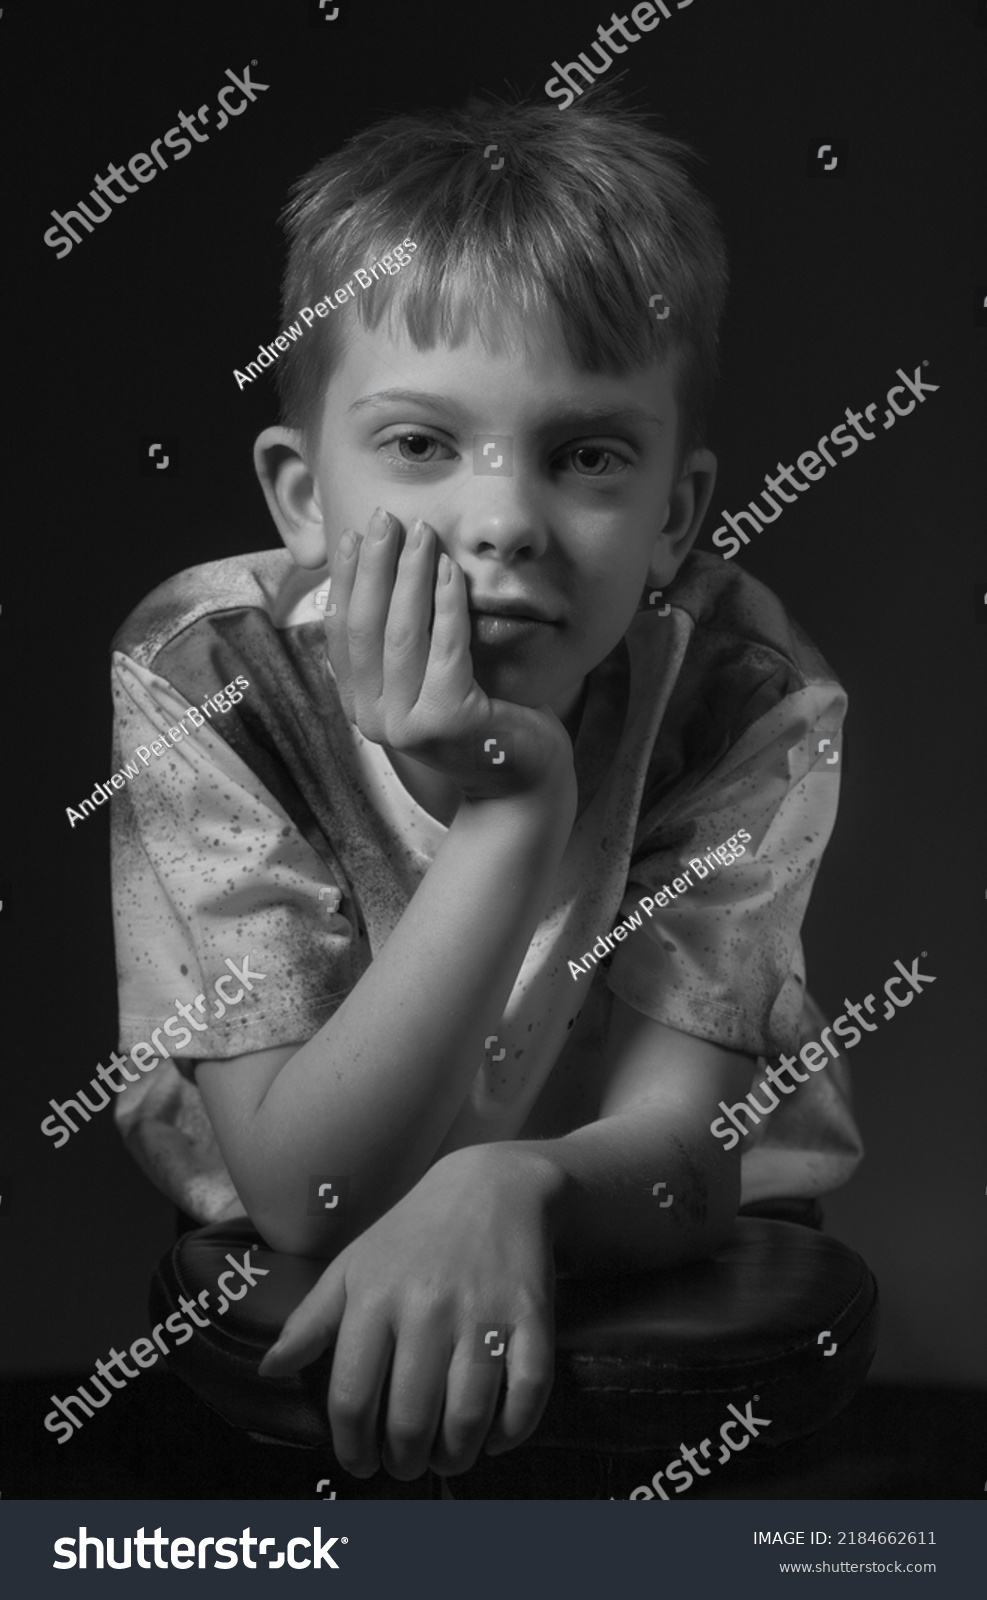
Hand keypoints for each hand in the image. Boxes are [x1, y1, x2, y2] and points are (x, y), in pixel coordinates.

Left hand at [258, 1144, 562, 1479]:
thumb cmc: (413, 1234)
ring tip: (446, 1456)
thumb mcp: (353, 1266)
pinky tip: (494, 1436)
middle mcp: (428, 1306)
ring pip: (469, 1416)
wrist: (493, 1187)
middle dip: (405, 1461)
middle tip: (406, 1465)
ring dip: (455, 1455)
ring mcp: (483, 1312)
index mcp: (375, 1297)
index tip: (360, 1463)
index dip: (352, 1448)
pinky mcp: (532, 1315)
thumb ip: (310, 1321)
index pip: (352, 1398)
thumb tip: (269, 1370)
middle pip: (411, 1419)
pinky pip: (528, 1393)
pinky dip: (512, 1430)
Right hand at [324, 507, 573, 800]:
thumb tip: (378, 569)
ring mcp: (407, 725)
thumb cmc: (479, 718)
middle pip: (366, 627)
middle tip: (384, 518)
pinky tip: (450, 569)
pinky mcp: (447, 722)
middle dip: (372, 566)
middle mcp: (373, 719)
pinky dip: (447, 603)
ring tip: (421, 532)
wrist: (520, 779)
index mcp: (360, 705)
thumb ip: (403, 640)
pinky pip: (446, 648)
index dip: (343, 581)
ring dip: (410, 575)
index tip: (351, 536)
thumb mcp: (428, 677)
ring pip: (403, 634)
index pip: (342, 632)